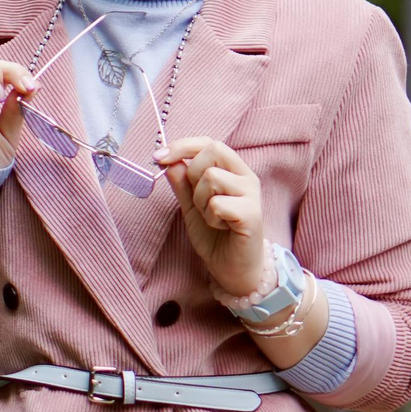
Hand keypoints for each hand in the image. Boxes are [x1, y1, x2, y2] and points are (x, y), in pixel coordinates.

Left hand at [155, 136, 269, 294]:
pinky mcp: (252, 214)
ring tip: (211, 217)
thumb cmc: (215, 236)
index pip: (209, 142)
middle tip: (198, 201)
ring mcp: (252, 194)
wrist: (232, 269)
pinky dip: (211, 217)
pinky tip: (221, 227)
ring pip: (212, 177)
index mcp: (233, 170)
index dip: (182, 146)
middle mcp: (246, 177)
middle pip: (213, 151)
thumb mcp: (190, 205)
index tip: (158, 158)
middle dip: (193, 174)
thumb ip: (181, 182)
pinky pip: (218, 203)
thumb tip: (168, 160)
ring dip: (201, 201)